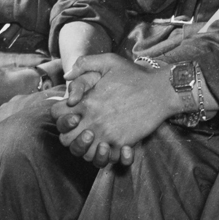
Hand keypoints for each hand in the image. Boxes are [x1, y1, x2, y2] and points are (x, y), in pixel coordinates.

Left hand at [55, 55, 177, 165]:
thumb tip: (67, 77)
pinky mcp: (122, 143)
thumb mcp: (109, 60)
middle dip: (68, 135)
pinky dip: (104, 156)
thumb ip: (84, 63)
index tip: (70, 112)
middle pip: (66, 139)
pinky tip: (108, 146)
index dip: (60, 114)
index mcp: (87, 102)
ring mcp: (107, 134)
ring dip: (85, 148)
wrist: (161, 90)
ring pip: (83, 153)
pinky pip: (105, 158)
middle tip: (79, 130)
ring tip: (93, 139)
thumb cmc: (135, 75)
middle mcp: (93, 120)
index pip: (57, 115)